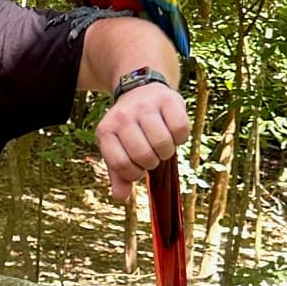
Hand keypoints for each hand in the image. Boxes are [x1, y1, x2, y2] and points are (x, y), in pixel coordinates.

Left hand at [95, 83, 189, 202]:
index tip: (139, 168)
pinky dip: (181, 137)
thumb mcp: (117, 148)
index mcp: (105, 131)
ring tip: (162, 145)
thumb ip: (118, 173)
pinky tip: (172, 131)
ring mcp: (144, 106)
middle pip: (144, 155)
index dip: (134, 174)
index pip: (121, 165)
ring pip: (162, 143)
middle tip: (153, 154)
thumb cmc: (130, 128)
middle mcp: (122, 117)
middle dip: (153, 162)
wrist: (141, 89)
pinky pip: (180, 129)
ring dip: (167, 151)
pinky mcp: (167, 99)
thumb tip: (120, 197)